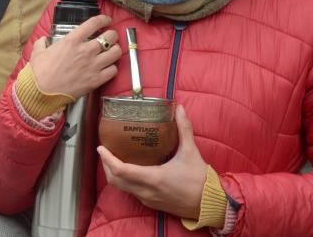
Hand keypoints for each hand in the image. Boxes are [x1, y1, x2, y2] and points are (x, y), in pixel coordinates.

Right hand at [29, 15, 120, 98]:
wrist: (41, 91)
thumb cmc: (39, 72)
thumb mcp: (38, 51)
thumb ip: (43, 43)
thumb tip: (43, 41)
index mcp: (72, 40)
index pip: (94, 23)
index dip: (103, 19)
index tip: (106, 20)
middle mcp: (86, 50)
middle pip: (110, 36)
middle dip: (112, 35)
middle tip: (110, 37)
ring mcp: (93, 65)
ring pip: (116, 52)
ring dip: (115, 50)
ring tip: (112, 51)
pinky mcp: (96, 80)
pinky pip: (113, 70)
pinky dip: (112, 68)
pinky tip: (108, 68)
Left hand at [98, 105, 207, 219]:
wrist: (211, 204)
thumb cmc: (200, 180)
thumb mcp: (191, 152)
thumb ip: (184, 129)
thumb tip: (178, 108)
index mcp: (153, 178)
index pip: (121, 170)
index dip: (107, 159)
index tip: (101, 147)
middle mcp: (146, 191)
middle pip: (115, 180)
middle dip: (106, 165)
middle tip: (105, 151)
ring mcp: (147, 199)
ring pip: (122, 188)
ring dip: (114, 174)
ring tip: (114, 157)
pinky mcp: (151, 204)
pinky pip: (131, 192)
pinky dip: (124, 180)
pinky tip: (129, 169)